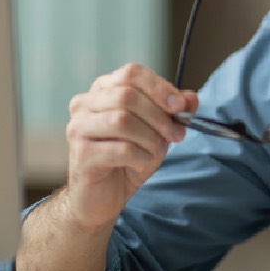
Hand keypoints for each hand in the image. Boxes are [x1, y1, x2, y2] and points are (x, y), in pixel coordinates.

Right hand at [63, 63, 198, 229]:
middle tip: (176, 134)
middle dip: (160, 116)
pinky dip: (141, 157)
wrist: (103, 197)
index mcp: (103, 90)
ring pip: (122, 120)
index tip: (180, 106)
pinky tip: (141, 165)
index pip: (131, 73)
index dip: (159, 87)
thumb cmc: (128, 159)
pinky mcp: (81, 154)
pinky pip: (120, 149)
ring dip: (150, 138)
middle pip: (127, 95)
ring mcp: (78, 128)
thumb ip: (173, 111)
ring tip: (156, 151)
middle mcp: (85, 104)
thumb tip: (190, 99)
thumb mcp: (157, 131)